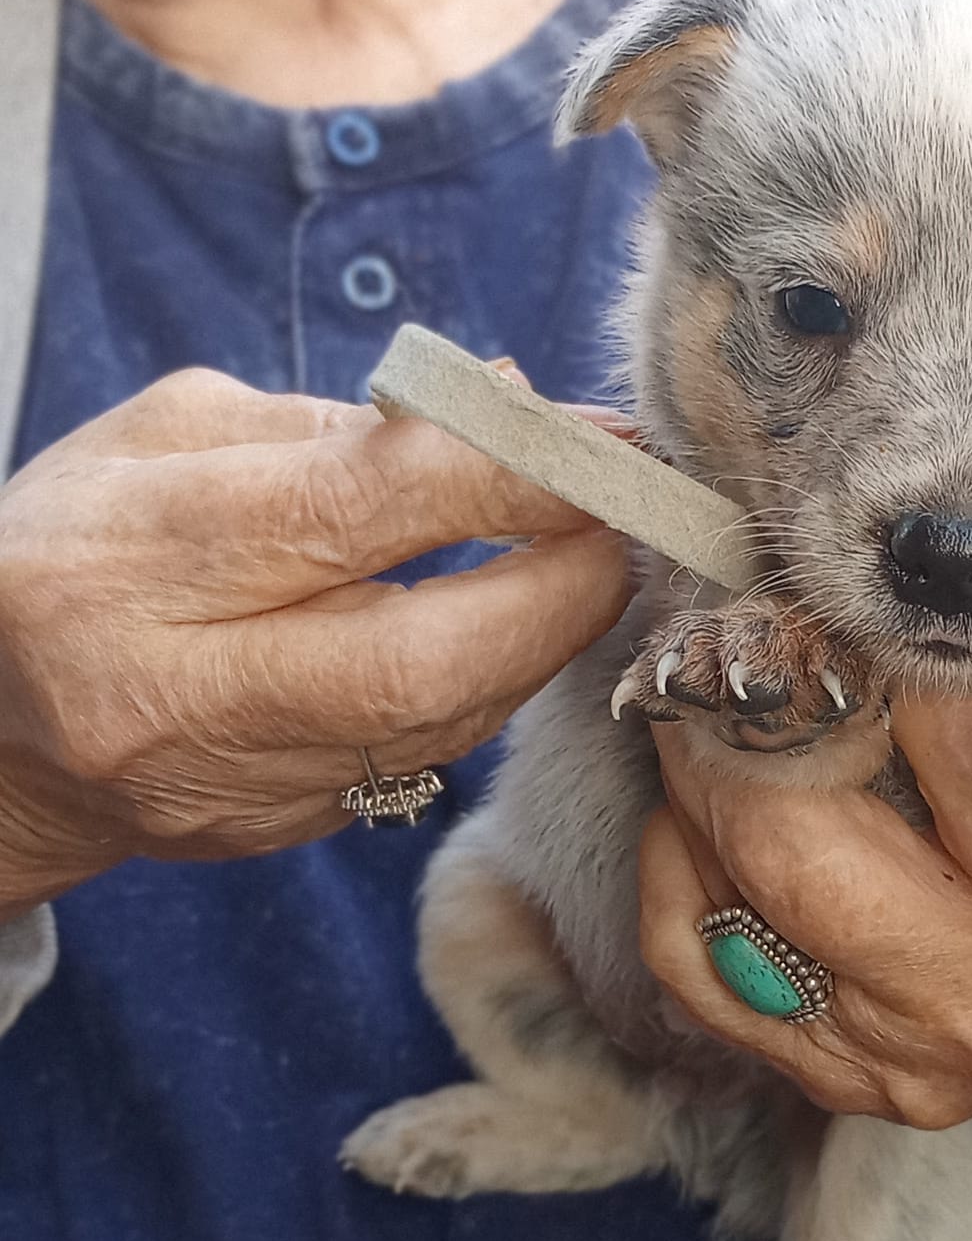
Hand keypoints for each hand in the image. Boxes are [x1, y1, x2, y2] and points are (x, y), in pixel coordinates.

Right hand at [0, 369, 632, 911]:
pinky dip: (482, 691)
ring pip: (434, 725)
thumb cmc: (84, 544)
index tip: (598, 441)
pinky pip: (415, 764)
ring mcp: (224, 780)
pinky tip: (506, 636)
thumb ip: (334, 425)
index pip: (352, 508)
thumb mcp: (167, 440)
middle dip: (552, 589)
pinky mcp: (267, 833)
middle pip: (414, 659)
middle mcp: (174, 688)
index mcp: (132, 556)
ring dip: (535, 643)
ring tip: (578, 567)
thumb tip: (510, 407)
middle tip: (618, 526)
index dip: (502, 473)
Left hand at [638, 610, 971, 1147]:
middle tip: (742, 636)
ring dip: (701, 778)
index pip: (945, 736)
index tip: (847, 598)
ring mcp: (911, 1059)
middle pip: (797, 840)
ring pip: (732, 898)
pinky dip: (680, 867)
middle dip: (747, 715)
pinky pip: (697, 964)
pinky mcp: (842, 1079)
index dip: (874, 645)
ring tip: (721, 700)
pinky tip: (712, 805)